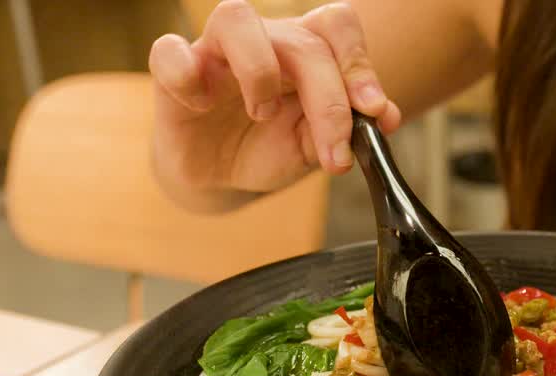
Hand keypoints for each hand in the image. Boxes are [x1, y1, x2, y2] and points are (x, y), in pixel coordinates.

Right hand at [148, 0, 400, 209]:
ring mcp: (215, 52)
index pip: (336, 25)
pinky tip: (203, 104)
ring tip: (263, 114)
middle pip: (300, 39)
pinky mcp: (173, 76)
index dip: (359, 62)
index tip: (374, 110)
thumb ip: (348, 129)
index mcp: (305, 50)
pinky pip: (168, 51)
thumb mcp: (314, 144)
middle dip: (327, 98)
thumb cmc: (268, 147)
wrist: (221, 177)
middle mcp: (264, 41)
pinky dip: (186, 73)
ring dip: (259, 71)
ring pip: (234, 17)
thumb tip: (387, 116)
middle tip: (335, 151)